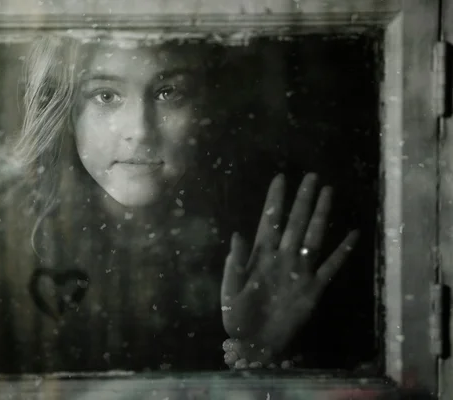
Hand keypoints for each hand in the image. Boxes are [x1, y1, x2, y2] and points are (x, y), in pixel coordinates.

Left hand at [220, 173, 358, 364]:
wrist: (255, 342)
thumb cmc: (237, 317)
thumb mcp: (229, 291)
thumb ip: (234, 263)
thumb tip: (238, 233)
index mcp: (260, 256)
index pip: (270, 220)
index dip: (275, 200)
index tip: (281, 178)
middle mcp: (283, 257)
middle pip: (295, 222)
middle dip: (303, 199)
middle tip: (312, 176)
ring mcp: (300, 271)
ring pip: (314, 236)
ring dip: (321, 215)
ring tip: (329, 193)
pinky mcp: (313, 288)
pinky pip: (331, 266)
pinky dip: (342, 251)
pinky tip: (353, 234)